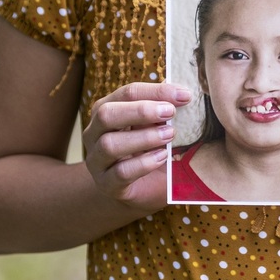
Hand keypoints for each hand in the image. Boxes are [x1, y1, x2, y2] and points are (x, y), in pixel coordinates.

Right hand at [82, 82, 193, 211]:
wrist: (142, 188)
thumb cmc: (149, 149)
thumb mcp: (156, 126)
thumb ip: (163, 110)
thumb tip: (182, 92)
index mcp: (107, 110)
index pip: (126, 93)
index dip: (155, 91)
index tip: (184, 95)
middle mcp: (94, 133)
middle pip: (106, 114)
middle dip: (140, 111)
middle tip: (170, 112)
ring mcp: (97, 160)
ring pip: (110, 144)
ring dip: (144, 137)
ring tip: (169, 135)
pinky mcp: (106, 184)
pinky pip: (120, 172)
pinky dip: (144, 163)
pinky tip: (162, 157)